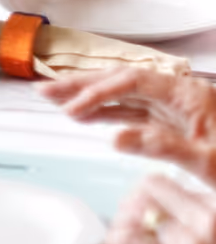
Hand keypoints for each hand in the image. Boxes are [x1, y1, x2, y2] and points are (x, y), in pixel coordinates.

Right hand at [39, 70, 215, 185]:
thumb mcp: (209, 164)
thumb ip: (163, 148)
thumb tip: (117, 138)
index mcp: (190, 96)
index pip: (134, 82)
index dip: (99, 92)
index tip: (72, 110)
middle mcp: (180, 95)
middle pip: (123, 80)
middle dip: (82, 84)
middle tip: (44, 90)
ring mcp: (174, 108)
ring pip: (123, 95)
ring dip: (88, 96)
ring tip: (53, 100)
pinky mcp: (172, 123)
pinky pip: (132, 111)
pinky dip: (105, 112)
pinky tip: (85, 116)